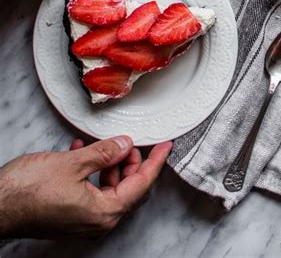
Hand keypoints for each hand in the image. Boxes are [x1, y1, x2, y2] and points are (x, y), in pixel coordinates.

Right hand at [0, 136, 171, 237]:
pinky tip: (83, 152)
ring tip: (106, 145)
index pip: (141, 184)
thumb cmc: (28, 191)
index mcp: (104, 213)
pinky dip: (93, 171)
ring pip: (110, 189)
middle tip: (133, 141)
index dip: (156, 162)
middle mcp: (97, 222)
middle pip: (128, 189)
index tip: (167, 146)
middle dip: (133, 162)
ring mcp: (83, 221)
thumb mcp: (73, 163)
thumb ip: (105, 153)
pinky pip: (92, 191)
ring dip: (111, 165)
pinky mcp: (70, 215)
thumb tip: (126, 144)